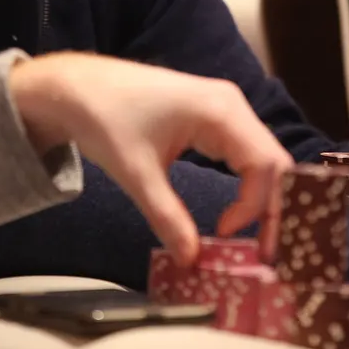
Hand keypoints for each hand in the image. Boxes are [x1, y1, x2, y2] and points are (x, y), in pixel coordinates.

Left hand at [8, 52, 292, 266]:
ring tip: (254, 239)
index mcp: (221, 110)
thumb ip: (167, 217)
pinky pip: (243, 154)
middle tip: (263, 253)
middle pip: (273, 161)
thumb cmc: (105, 119)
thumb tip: (192, 260)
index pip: (265, 164)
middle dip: (272, 208)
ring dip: (261, 198)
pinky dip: (247, 185)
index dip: (257, 206)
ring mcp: (224, 109)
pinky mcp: (212, 119)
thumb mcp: (136, 174)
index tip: (226, 236)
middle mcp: (231, 105)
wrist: (75, 88)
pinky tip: (237, 213)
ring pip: (261, 159)